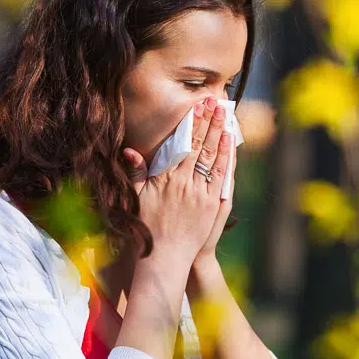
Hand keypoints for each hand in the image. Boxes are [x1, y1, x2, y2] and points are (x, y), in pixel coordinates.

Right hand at [122, 97, 231, 264]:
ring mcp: (200, 193)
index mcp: (165, 178)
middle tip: (214, 102)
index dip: (191, 123)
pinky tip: (228, 141)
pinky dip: (225, 156)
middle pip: (199, 145)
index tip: (196, 107)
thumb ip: (135, 172)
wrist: (166, 257)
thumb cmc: (148, 226)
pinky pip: (221, 175)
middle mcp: (184, 182)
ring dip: (219, 133)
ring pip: (212, 156)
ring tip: (224, 114)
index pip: (181, 144)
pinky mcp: (212, 204)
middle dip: (207, 121)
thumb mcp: (136, 198)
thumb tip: (130, 150)